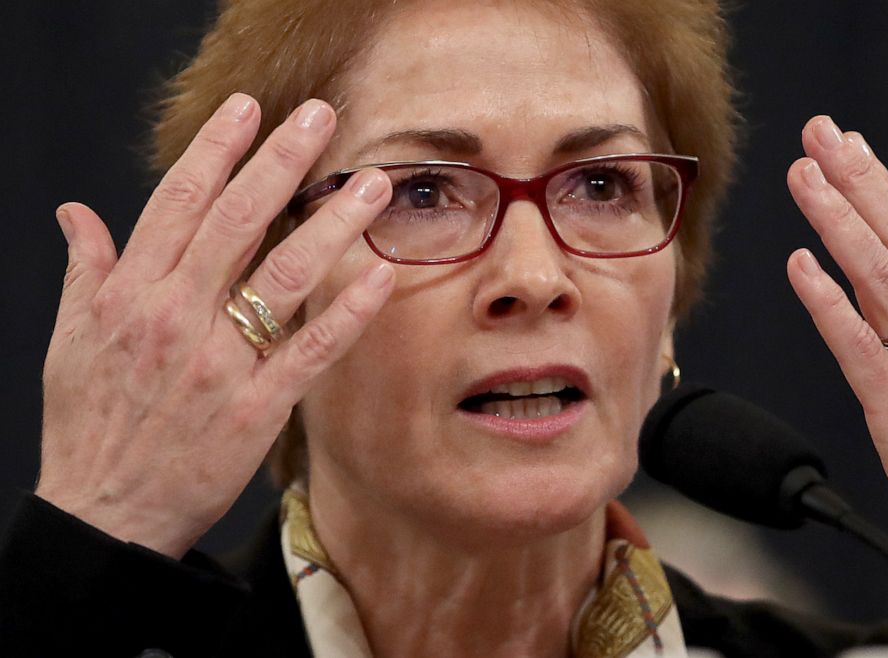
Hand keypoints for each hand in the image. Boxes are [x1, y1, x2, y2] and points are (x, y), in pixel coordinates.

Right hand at [35, 94, 394, 558]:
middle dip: (280, 160)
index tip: (249, 109)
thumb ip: (84, 271)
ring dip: (331, 223)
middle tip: (321, 117)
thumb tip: (77, 214)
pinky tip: (380, 275)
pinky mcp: (257, 407)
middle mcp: (176, 317)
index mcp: (131, 295)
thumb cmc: (90, 425)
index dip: (217, 150)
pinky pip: (311, 348)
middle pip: (237, 221)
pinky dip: (348, 311)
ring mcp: (220, 362)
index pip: (178, 203)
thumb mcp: (70, 341)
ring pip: (283, 274)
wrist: (106, 512)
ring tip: (370, 182)